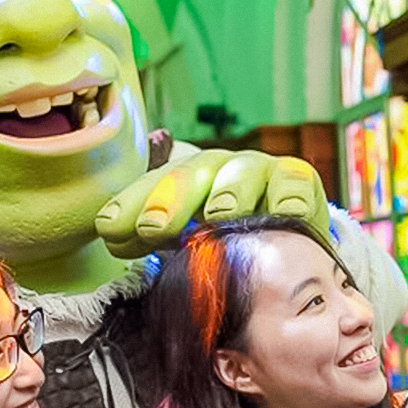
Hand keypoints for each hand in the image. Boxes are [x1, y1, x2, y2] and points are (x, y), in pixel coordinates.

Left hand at [96, 150, 329, 257]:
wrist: (288, 239)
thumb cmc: (226, 239)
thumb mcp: (185, 239)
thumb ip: (151, 238)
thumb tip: (114, 239)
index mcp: (183, 179)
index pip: (152, 186)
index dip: (130, 204)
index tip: (110, 229)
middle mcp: (218, 168)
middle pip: (192, 173)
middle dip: (170, 198)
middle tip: (153, 226)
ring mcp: (259, 171)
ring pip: (241, 172)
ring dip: (228, 193)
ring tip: (218, 217)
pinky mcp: (297, 179)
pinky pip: (294, 182)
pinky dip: (289, 196)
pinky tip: (282, 213)